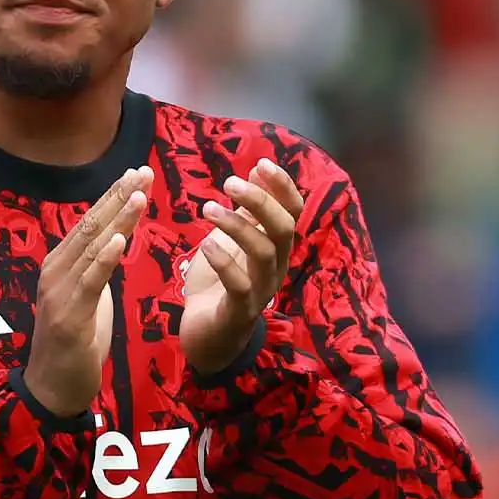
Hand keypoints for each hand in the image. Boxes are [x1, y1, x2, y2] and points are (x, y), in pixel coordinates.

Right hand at [23, 166, 152, 417]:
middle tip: (142, 171)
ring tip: (138, 195)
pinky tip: (121, 239)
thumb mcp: (89, 298)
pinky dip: (105, 258)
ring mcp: (59, 292)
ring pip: (91, 247)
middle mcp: (55, 270)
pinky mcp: (69, 316)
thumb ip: (97, 270)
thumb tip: (115, 242)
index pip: (90, 221)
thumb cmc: (74, 344)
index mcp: (61, 264)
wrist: (53, 389)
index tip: (136, 172)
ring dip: (117, 219)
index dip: (113, 195)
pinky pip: (90, 282)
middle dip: (118, 196)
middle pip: (90, 225)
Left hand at [179, 159, 303, 375]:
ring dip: (236, 226)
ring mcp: (262, 291)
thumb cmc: (222, 283)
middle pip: (284, 229)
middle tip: (229, 182)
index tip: (261, 163)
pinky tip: (205, 245)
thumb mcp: (235, 240)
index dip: (283, 187)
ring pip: (263, 253)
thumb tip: (256, 170)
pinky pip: (239, 285)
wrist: (208, 336)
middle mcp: (277, 267)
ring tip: (208, 208)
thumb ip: (248, 210)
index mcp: (278, 248)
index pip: (294, 212)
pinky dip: (223, 261)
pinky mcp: (240, 312)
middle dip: (261, 201)